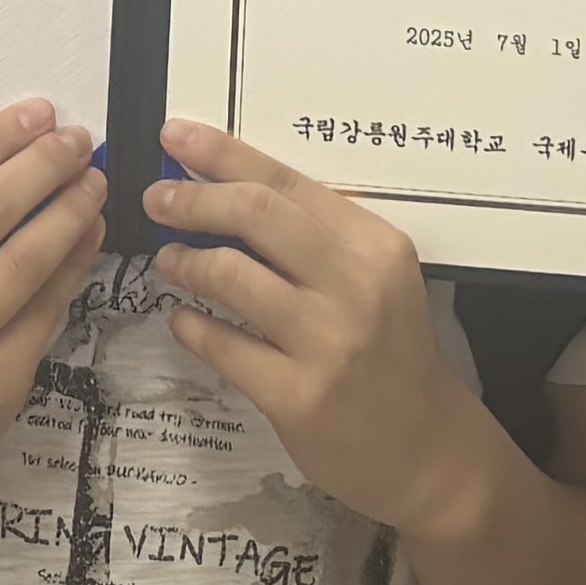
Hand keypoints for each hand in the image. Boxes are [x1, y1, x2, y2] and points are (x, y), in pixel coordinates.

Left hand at [143, 119, 491, 530]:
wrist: (428, 449)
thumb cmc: (392, 353)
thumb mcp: (375, 280)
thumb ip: (316, 239)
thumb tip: (229, 191)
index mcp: (376, 245)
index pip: (287, 183)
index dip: (223, 154)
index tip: (176, 134)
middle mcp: (356, 286)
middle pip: (255, 215)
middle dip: (194, 199)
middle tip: (157, 197)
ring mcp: (327, 344)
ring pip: (232, 276)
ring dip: (186, 261)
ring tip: (169, 260)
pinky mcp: (297, 397)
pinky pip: (223, 346)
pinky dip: (191, 326)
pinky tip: (183, 320)